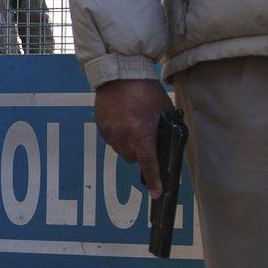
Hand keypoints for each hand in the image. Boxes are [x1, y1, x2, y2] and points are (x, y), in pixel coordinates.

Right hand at [94, 79, 172, 198]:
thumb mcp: (163, 111)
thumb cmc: (145, 91)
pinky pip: (111, 140)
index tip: (156, 193)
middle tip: (145, 137)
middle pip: (133, 158)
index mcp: (141, 134)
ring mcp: (110, 133)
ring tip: (132, 125)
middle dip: (140, 152)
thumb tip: (167, 145)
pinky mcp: (101, 127)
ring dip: (128, 145)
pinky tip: (123, 121)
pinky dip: (118, 136)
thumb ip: (164, 130)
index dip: (154, 180)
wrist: (120, 75)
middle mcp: (123, 137)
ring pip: (121, 150)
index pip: (149, 164)